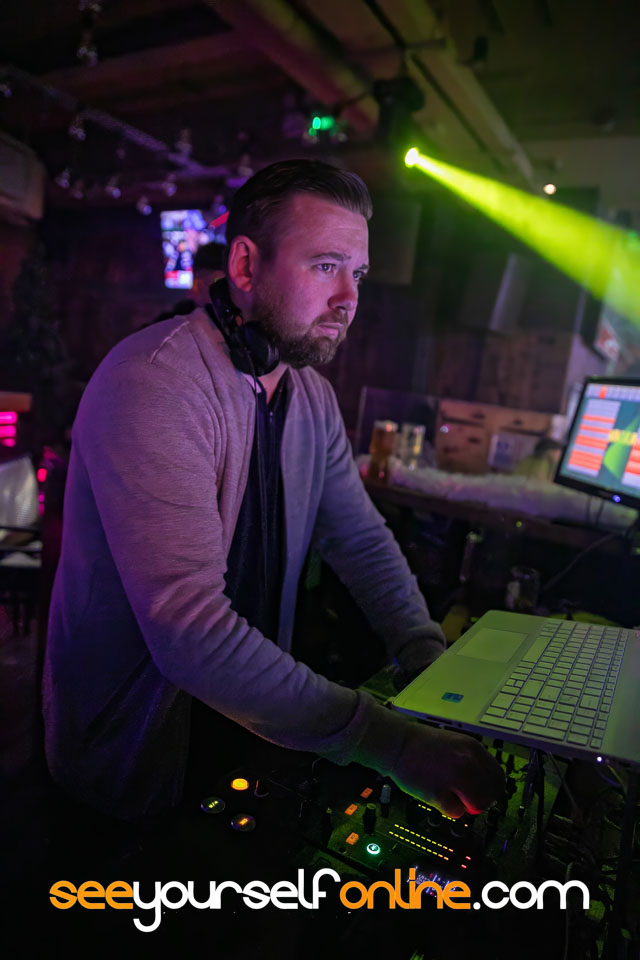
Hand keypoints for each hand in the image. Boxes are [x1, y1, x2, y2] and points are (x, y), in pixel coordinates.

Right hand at [390, 723, 504, 817]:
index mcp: (473, 748)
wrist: (396, 742)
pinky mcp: (438, 792)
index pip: (498, 777)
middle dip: (481, 800)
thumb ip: (472, 762)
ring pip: (478, 805)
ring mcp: (454, 777)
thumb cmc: (422, 745)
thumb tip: (485, 788)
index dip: (491, 789)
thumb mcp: (456, 744)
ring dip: (466, 805)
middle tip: (466, 798)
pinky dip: (447, 808)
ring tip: (449, 794)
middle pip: (492, 794)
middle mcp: (468, 762)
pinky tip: (436, 794)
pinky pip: (455, 812)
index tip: (482, 793)